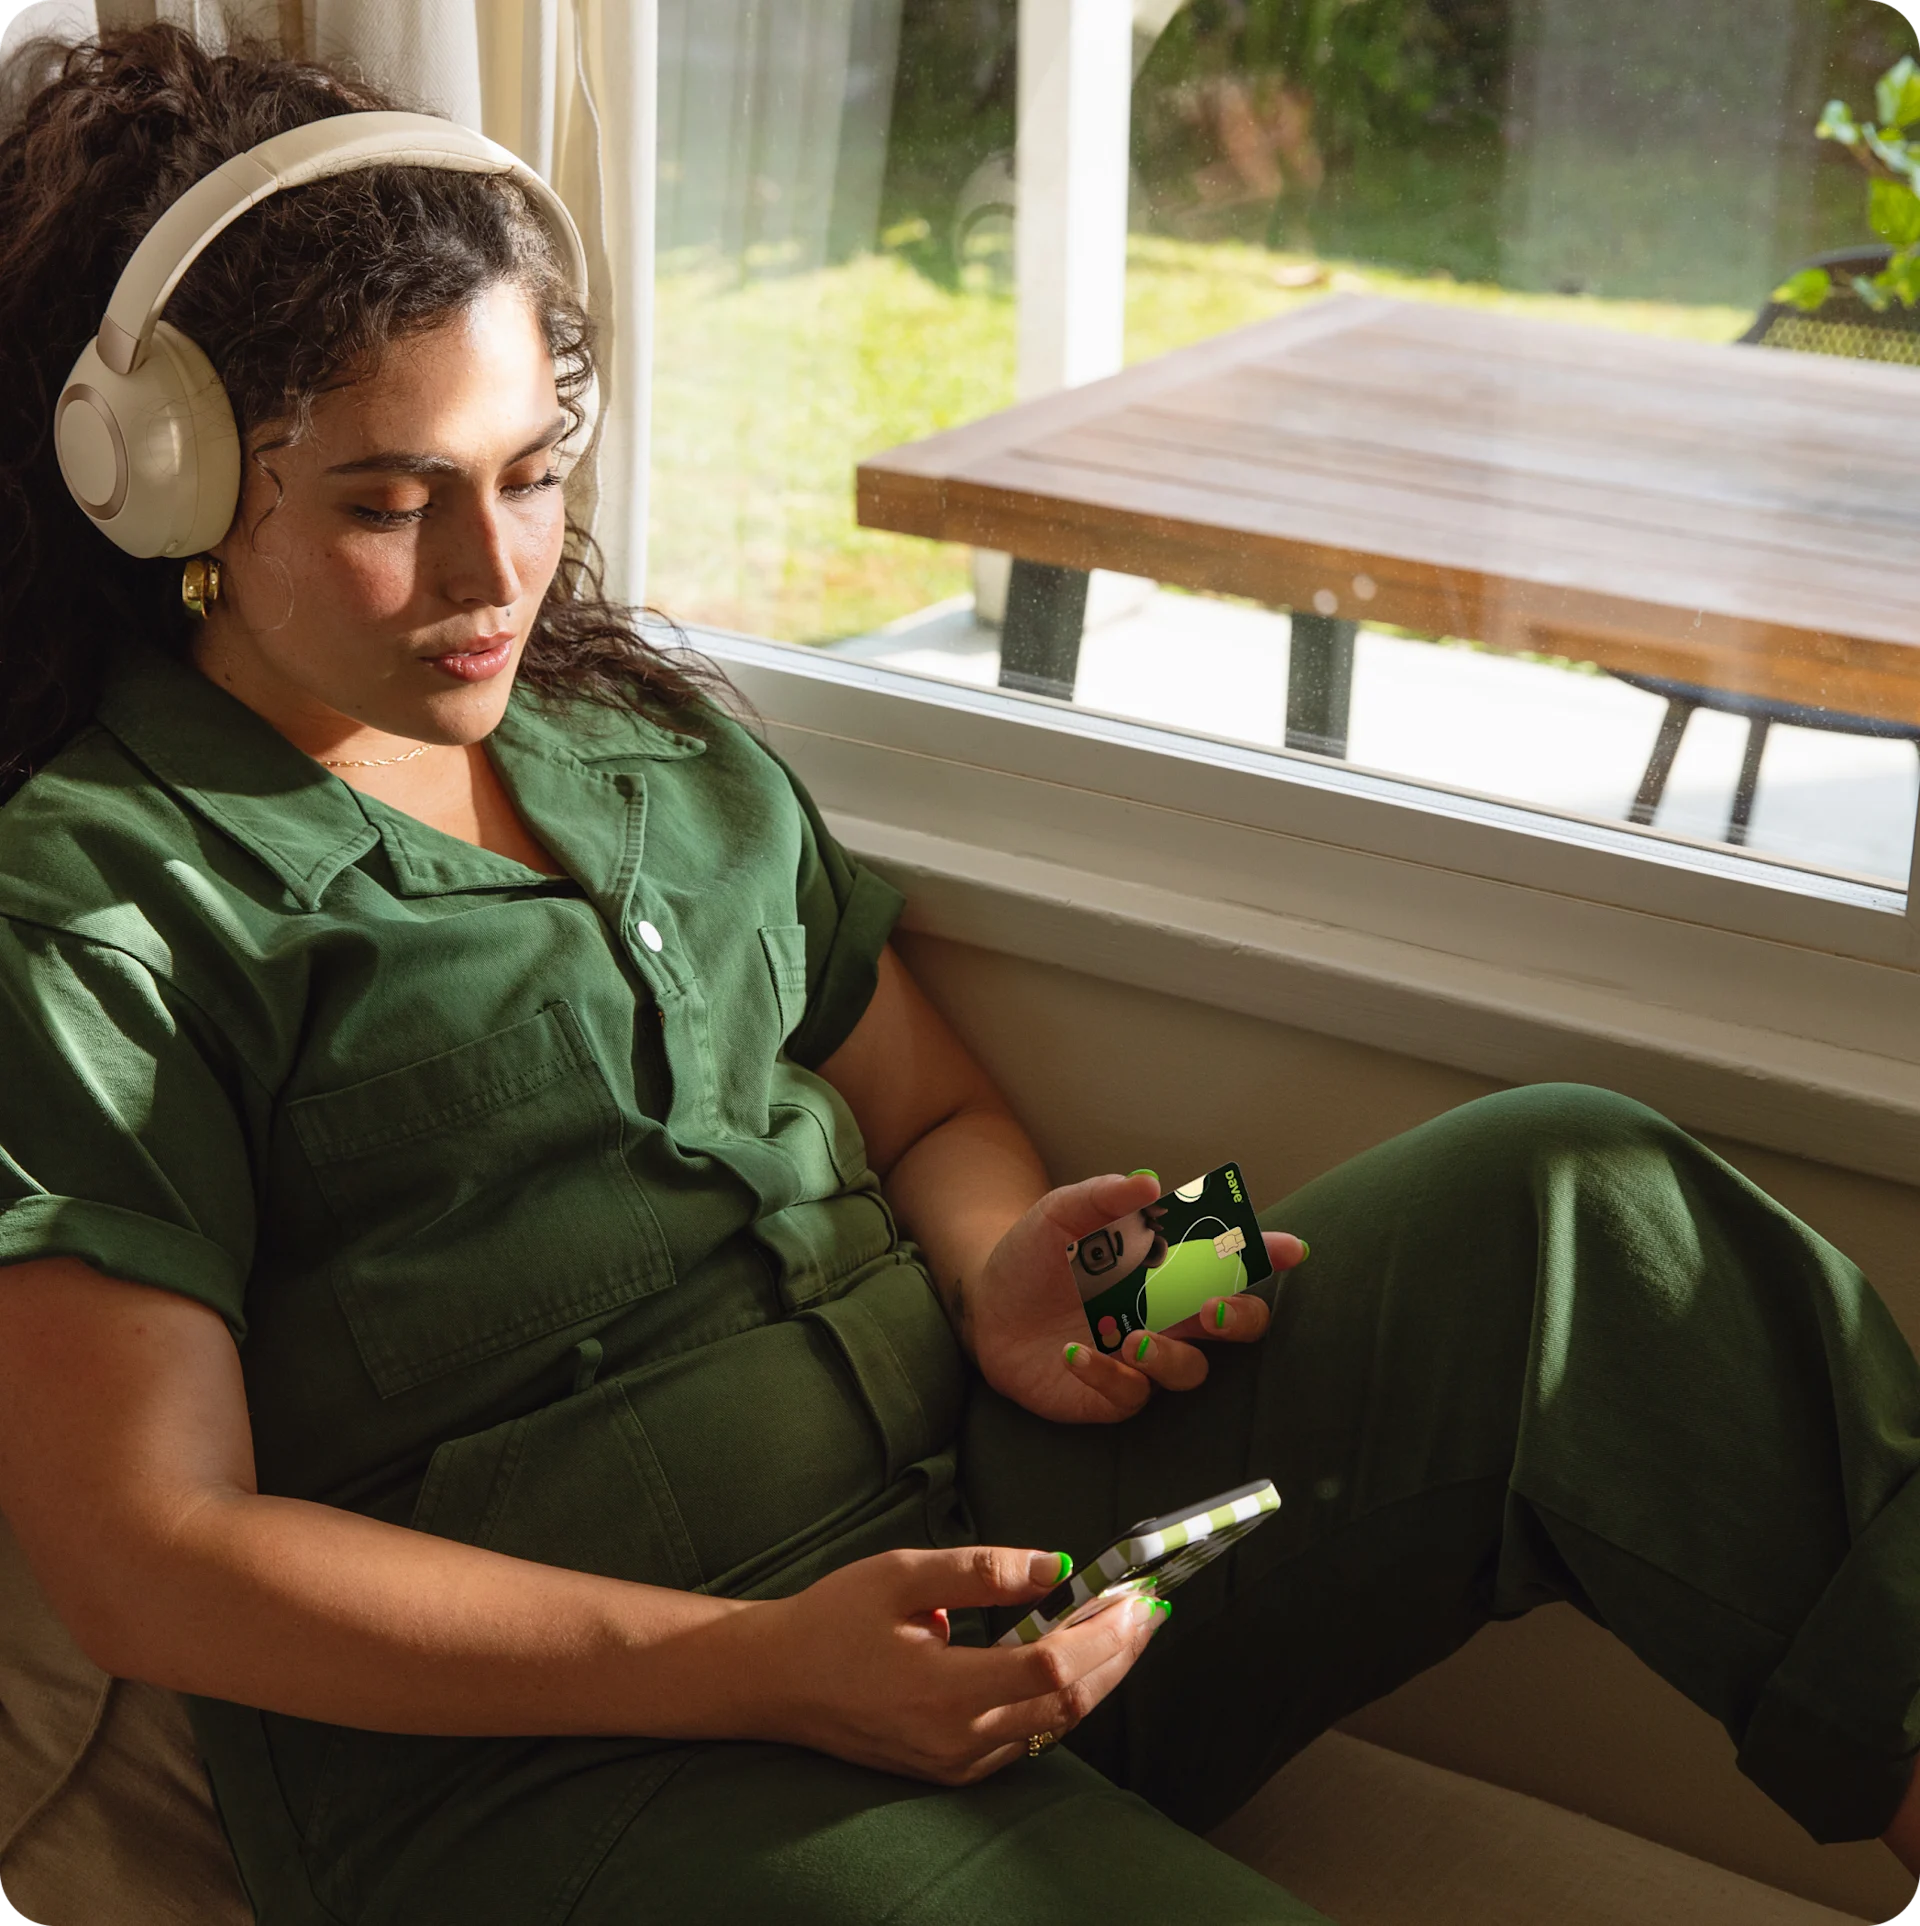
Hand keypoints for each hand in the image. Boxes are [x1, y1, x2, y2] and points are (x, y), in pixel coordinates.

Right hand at [740, 1545, 1167, 1783]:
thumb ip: (981, 1571)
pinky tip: (1076, 1659)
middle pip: (1068, 1705)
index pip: (1052, 1669)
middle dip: (1118, 1654)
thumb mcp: (901, 1574)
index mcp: (945, 1691)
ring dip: (1098, 1677)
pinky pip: (1027, 1738)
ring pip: (1055, 1727)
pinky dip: (1062, 1699)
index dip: (1103, 1634)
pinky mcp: (952, 1768)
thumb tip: (1056, 1566)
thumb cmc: (833, 1620)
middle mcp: (959, 1739)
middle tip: (1150, 1608)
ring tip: (1126, 1626)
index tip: (1137, 1596)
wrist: (775, 1681)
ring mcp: (957, 1762)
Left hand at [967, 1172, 1305, 1423]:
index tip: (1292, 1249)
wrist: (985, 1302)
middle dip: (1239, 1316)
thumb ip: (1104, 1197)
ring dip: (1171, 1356)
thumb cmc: (1036, 1253)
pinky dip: (1108, 1376)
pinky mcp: (1111, 1393)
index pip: (1231, 1260)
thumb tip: (1149, 1184)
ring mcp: (1144, 1357)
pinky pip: (1132, 1396)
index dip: (1268, 1256)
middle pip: (1238, 1324)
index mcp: (1168, 1265)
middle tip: (1210, 1307)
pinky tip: (1074, 1354)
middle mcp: (1168, 1313)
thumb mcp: (1062, 1213)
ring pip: (1192, 1370)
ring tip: (1132, 1338)